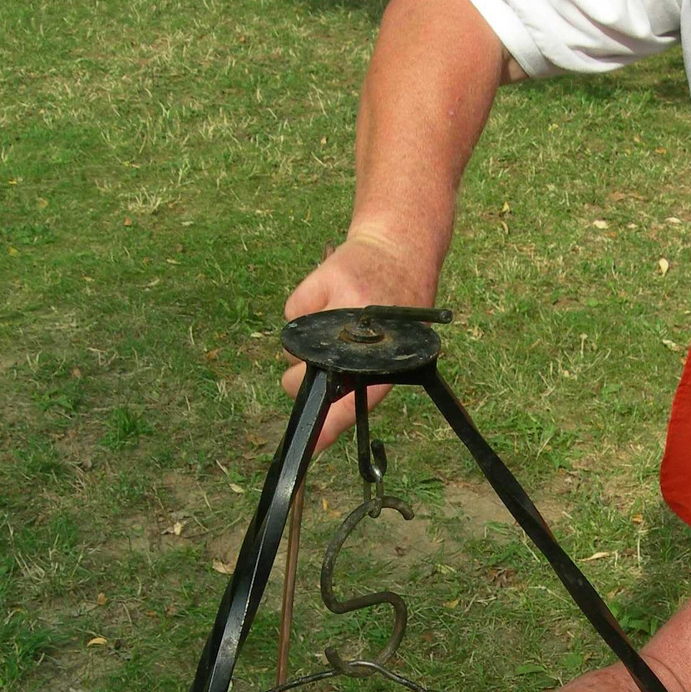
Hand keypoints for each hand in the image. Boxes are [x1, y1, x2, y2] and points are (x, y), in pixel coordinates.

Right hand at [282, 232, 433, 451]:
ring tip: (335, 323)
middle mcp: (362, 340)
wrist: (399, 247)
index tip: (310, 444)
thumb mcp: (397, 349)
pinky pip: (291, 313)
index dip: (329, 426)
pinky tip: (326, 298)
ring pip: (291, 349)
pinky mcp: (319, 282)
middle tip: (324, 361)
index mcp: (386, 363)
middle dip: (301, 380)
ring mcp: (338, 309)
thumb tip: (323, 427)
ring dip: (304, 344)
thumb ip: (363, 382)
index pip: (351, 404)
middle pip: (299, 381)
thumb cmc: (399, 308)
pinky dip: (302, 308)